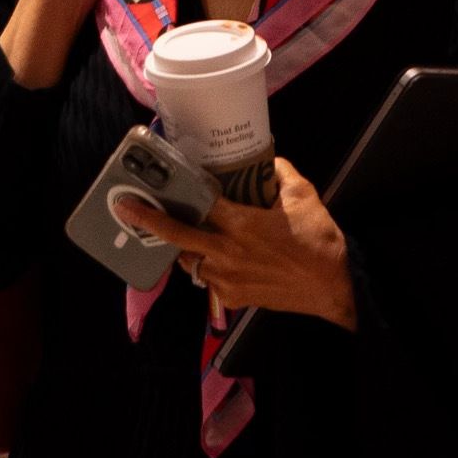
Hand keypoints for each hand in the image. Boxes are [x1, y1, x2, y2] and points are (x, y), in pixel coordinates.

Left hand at [114, 157, 355, 328]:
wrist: (332, 288)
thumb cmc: (319, 241)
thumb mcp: (304, 197)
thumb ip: (280, 173)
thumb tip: (267, 159)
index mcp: (242, 224)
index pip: (200, 203)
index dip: (177, 189)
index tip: (155, 181)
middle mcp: (227, 252)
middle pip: (178, 236)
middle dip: (148, 221)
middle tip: (124, 208)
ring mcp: (227, 278)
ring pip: (190, 262)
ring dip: (184, 248)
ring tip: (183, 235)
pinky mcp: (233, 298)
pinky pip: (209, 281)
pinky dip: (209, 269)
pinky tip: (218, 260)